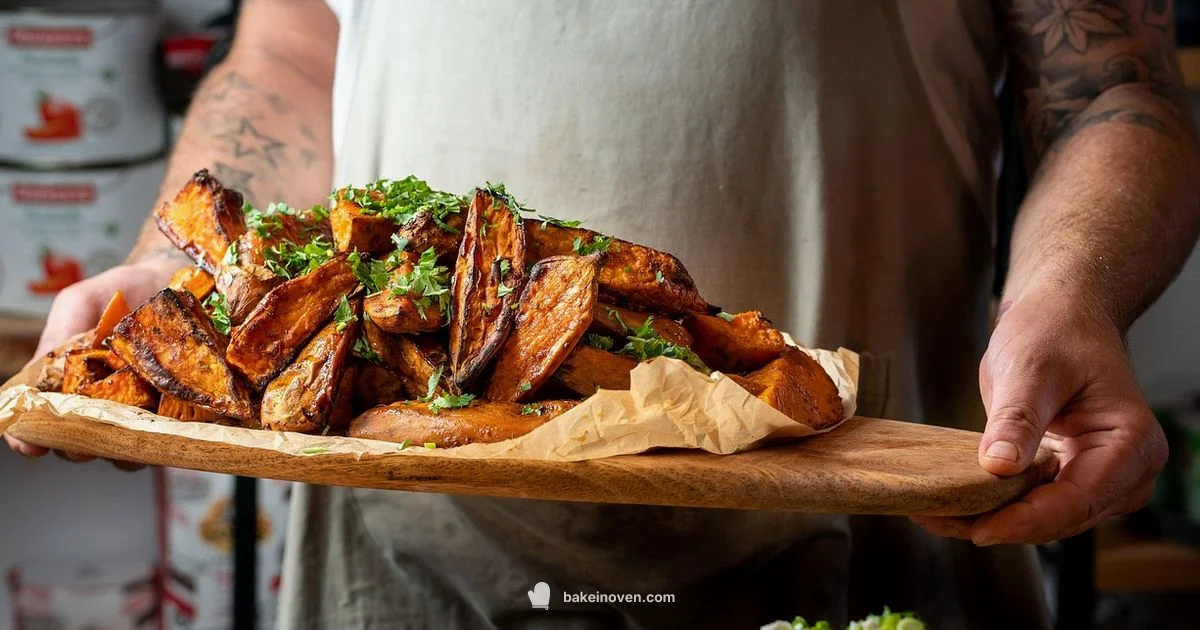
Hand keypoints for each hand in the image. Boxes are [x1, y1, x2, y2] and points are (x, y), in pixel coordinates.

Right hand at [5, 259, 179, 467]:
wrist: (174, 281)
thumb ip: (58, 334)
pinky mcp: (178, 415)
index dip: (29, 438)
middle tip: (87, 438)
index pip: (40, 424)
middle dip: (79, 446)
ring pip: (125, 452)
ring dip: (125, 448)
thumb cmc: (120, 293)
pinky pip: (170, 439)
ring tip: (131, 428)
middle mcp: (101, 408)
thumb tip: (39, 372)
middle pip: (81, 446)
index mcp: (67, 387)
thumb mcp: (80, 303)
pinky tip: (169, 424)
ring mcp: (140, 416)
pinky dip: (166, 437)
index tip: (29, 444)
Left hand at [911, 292, 1166, 544]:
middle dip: (1004, 524)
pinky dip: (999, 507)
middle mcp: (1128, 470)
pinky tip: (955, 504)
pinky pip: (1038, 504)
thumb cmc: (1055, 332)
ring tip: (937, 514)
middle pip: (1064, 518)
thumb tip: (999, 466)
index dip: (1027, 520)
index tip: (979, 528)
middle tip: (939, 519)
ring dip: (996, 520)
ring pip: (1048, 519)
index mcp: (1130, 442)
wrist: (1060, 317)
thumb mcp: (1030, 369)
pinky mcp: (1073, 478)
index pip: (1079, 499)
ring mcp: (1103, 478)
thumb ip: (1017, 419)